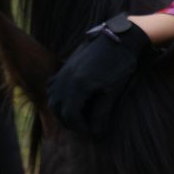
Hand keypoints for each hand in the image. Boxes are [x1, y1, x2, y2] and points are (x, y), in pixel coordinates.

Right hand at [46, 13, 152, 136]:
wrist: (118, 39)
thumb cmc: (120, 65)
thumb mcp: (113, 92)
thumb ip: (102, 113)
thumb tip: (96, 134)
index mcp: (80, 85)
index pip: (71, 115)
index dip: (79, 128)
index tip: (90, 133)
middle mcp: (67, 79)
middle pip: (59, 109)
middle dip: (70, 122)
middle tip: (84, 128)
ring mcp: (64, 71)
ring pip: (53, 99)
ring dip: (62, 111)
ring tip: (77, 117)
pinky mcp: (65, 66)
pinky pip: (53, 87)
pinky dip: (58, 98)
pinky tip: (70, 101)